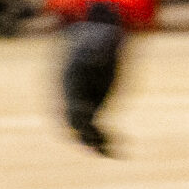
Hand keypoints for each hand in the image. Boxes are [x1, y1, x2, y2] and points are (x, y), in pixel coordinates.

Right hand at [61, 4, 125, 155]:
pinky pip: (96, 128)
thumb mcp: (100, 38)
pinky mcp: (95, 106)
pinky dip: (105, 140)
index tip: (89, 119)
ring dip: (95, 143)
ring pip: (83, 130)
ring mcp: (83, 102)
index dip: (77, 112)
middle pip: (72, 121)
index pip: (69, 101)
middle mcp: (72, 95)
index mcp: (69, 80)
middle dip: (83, 134)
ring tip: (114, 152)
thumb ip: (98, 48)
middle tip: (98, 146)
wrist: (96, 37)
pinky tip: (120, 151)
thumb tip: (97, 58)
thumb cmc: (98, 36)